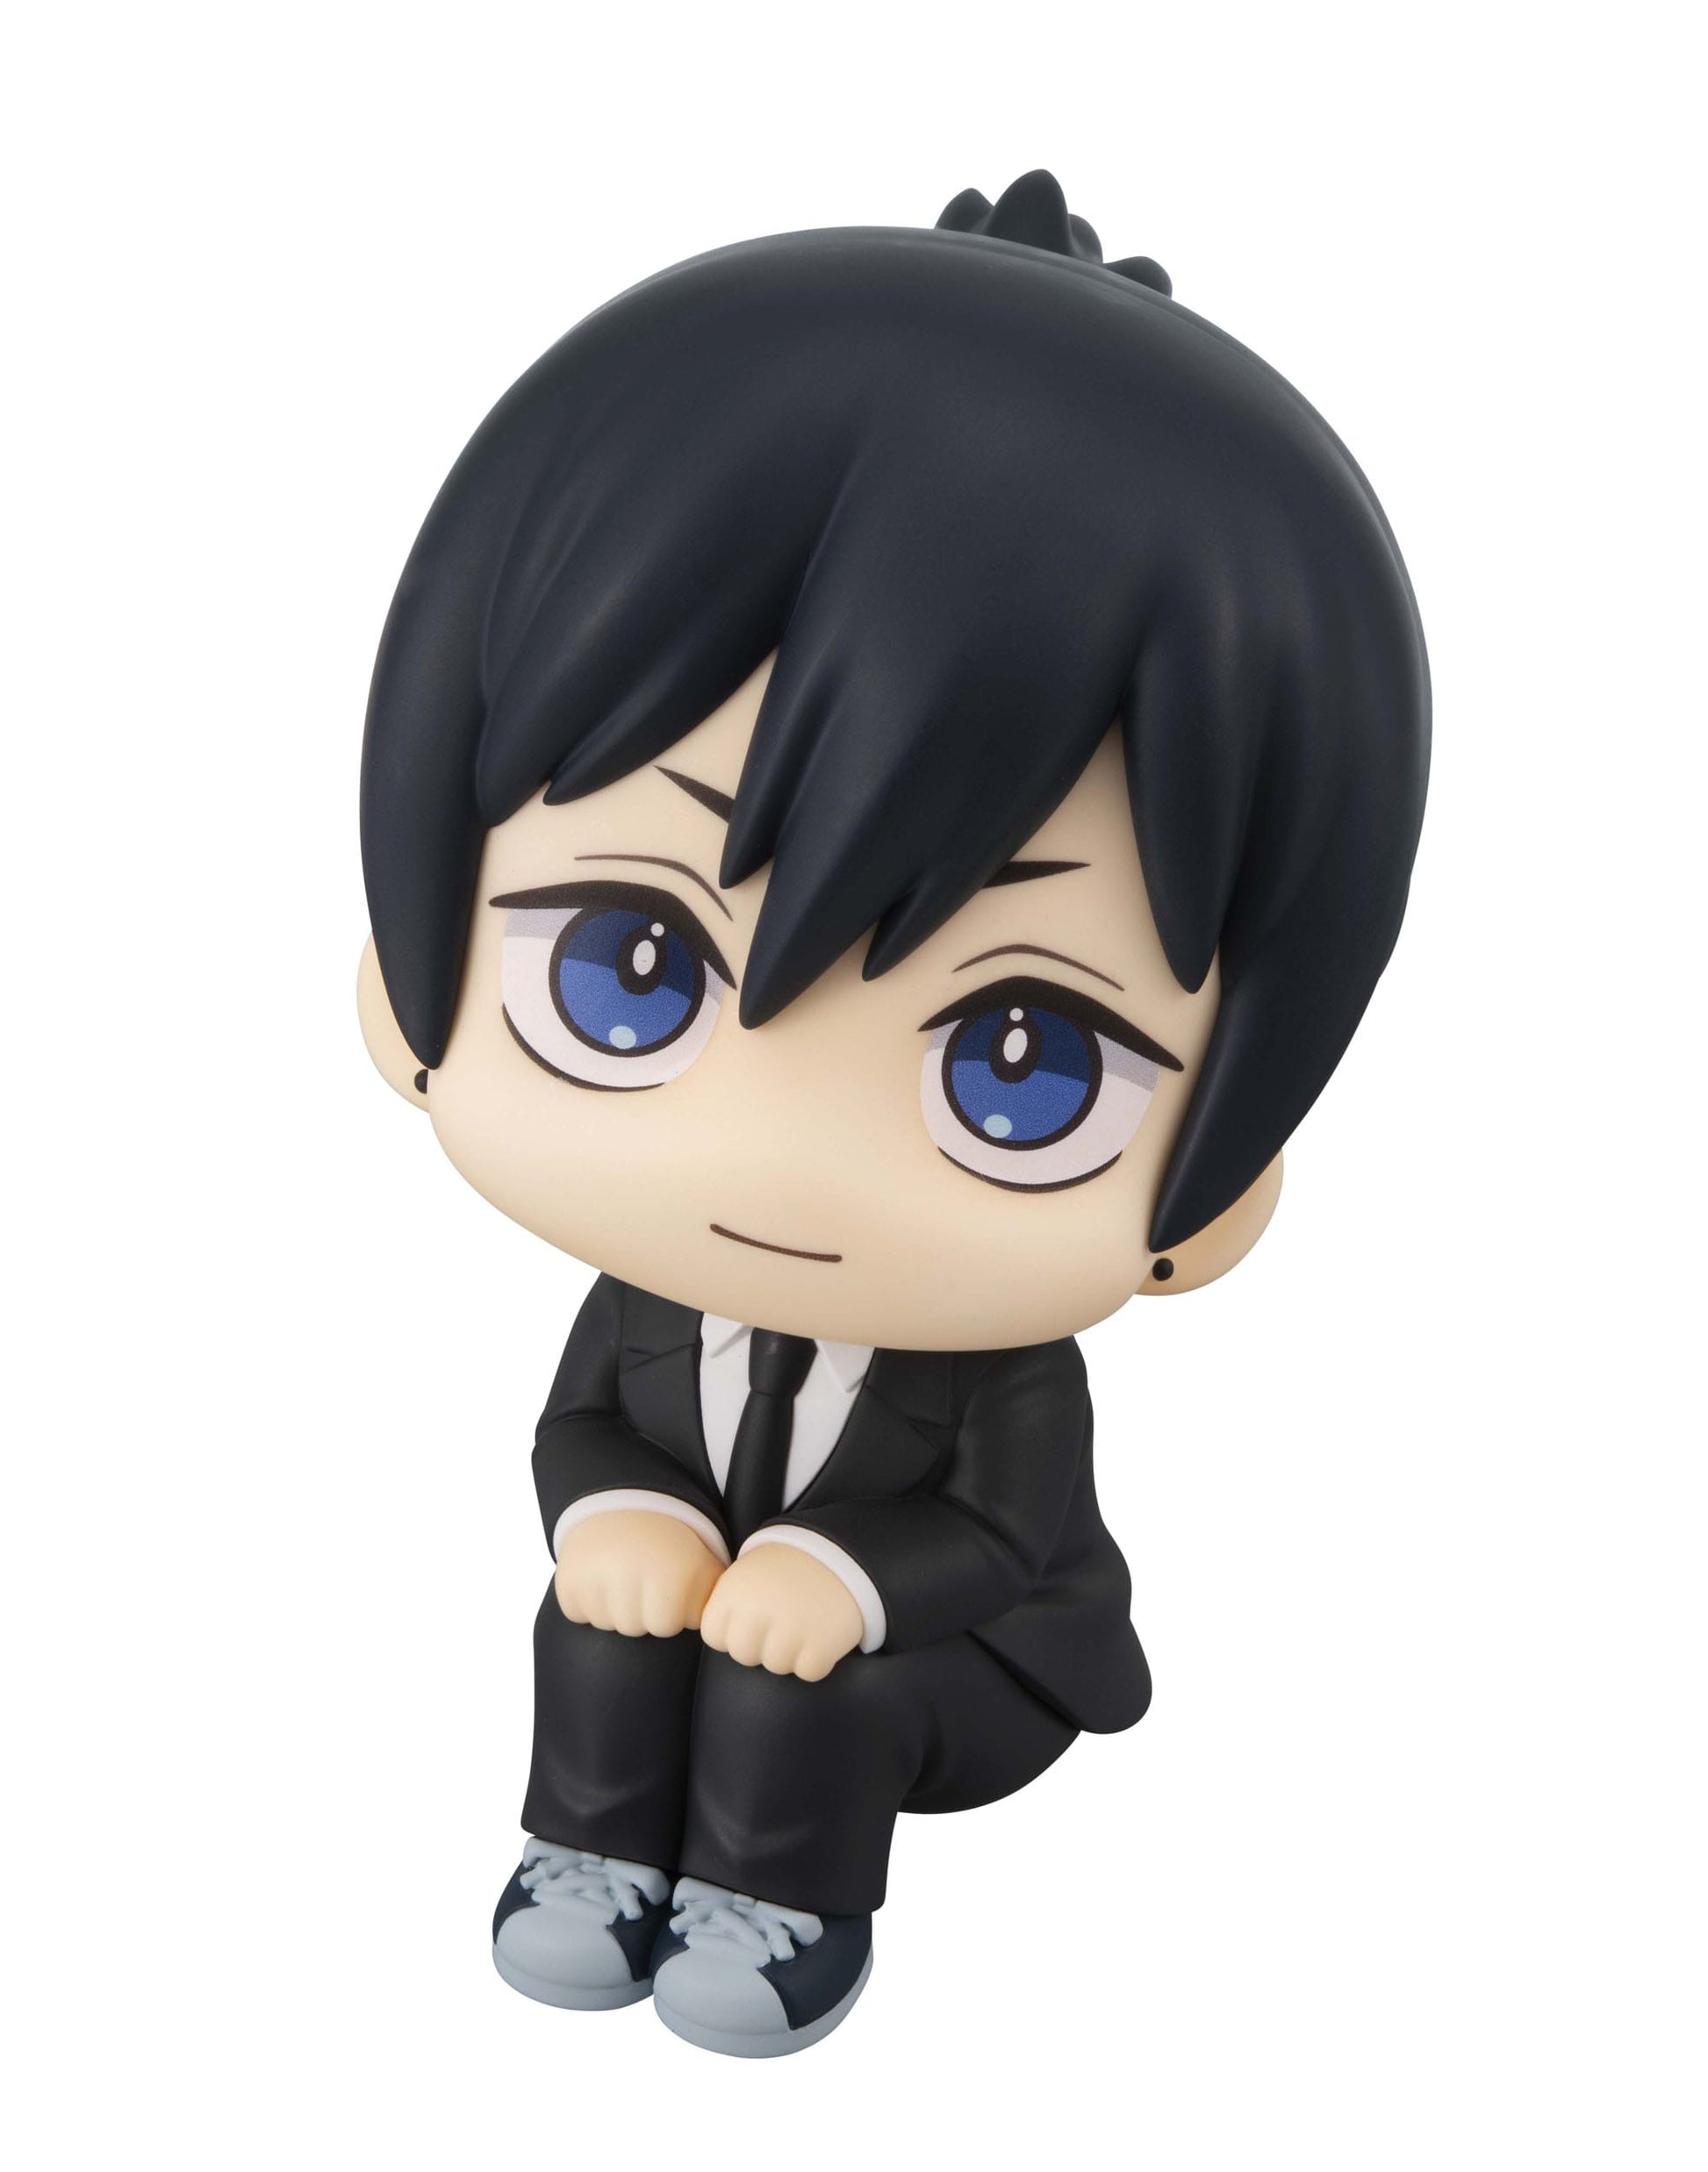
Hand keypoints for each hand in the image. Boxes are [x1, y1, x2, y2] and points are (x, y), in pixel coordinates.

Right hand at [554, 1510, 722, 1637]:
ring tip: (620, 1576)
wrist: (620, 1501)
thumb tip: (717, 1627)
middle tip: (640, 1579)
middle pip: (635, 1628)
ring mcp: (595, 1580)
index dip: (669, 1609)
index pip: (667, 1626)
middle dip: (640, 1610)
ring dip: (613, 1607)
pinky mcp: (567, 1581)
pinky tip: (597, 1576)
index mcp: (669, 1577)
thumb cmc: (666, 1543)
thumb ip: (716, 1596)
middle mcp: (631, 1578)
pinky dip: (584, 1599)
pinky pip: (577, 1612)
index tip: (666, 1584)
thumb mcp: (702, 1562)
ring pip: (606, 1624)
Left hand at [700, 1545, 863, 1681]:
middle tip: (781, 1622)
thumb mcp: (748, 1572)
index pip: (714, 1636)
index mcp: (734, 1591)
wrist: (842, 1552)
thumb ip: (727, 1604)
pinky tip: (821, 1632)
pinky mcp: (822, 1645)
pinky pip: (808, 1671)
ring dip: (790, 1652)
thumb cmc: (787, 1568)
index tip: (751, 1618)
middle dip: (760, 1645)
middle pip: (743, 1655)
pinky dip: (817, 1659)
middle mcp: (758, 1611)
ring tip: (803, 1623)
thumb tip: (716, 1638)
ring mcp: (791, 1630)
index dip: (732, 1631)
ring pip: (776, 1666)